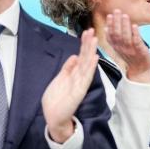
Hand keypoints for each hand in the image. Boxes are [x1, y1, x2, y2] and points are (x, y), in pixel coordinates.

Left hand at [42, 29, 99, 143]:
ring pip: (87, 64)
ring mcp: (80, 83)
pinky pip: (86, 77)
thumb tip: (74, 56)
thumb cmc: (56, 100)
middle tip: (91, 30)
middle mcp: (79, 77)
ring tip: (94, 39)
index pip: (80, 56)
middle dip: (87, 44)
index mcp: (73, 74)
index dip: (83, 44)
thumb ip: (67, 68)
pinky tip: (94, 58)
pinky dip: (90, 67)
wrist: (54, 118)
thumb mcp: (59, 79)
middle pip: (84, 57)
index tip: (86, 32)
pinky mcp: (79, 91)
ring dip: (91, 52)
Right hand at [106, 10, 149, 83]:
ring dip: (125, 25)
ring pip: (126, 37)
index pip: (111, 36)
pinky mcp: (140, 52)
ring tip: (125, 15)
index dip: (110, 26)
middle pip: (117, 34)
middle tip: (117, 11)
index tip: (109, 15)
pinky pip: (137, 42)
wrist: (141, 72)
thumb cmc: (131, 57)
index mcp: (117, 48)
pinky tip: (135, 25)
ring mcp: (131, 50)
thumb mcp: (120, 48)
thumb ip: (114, 39)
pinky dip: (135, 33)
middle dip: (116, 22)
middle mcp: (122, 49)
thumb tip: (106, 28)